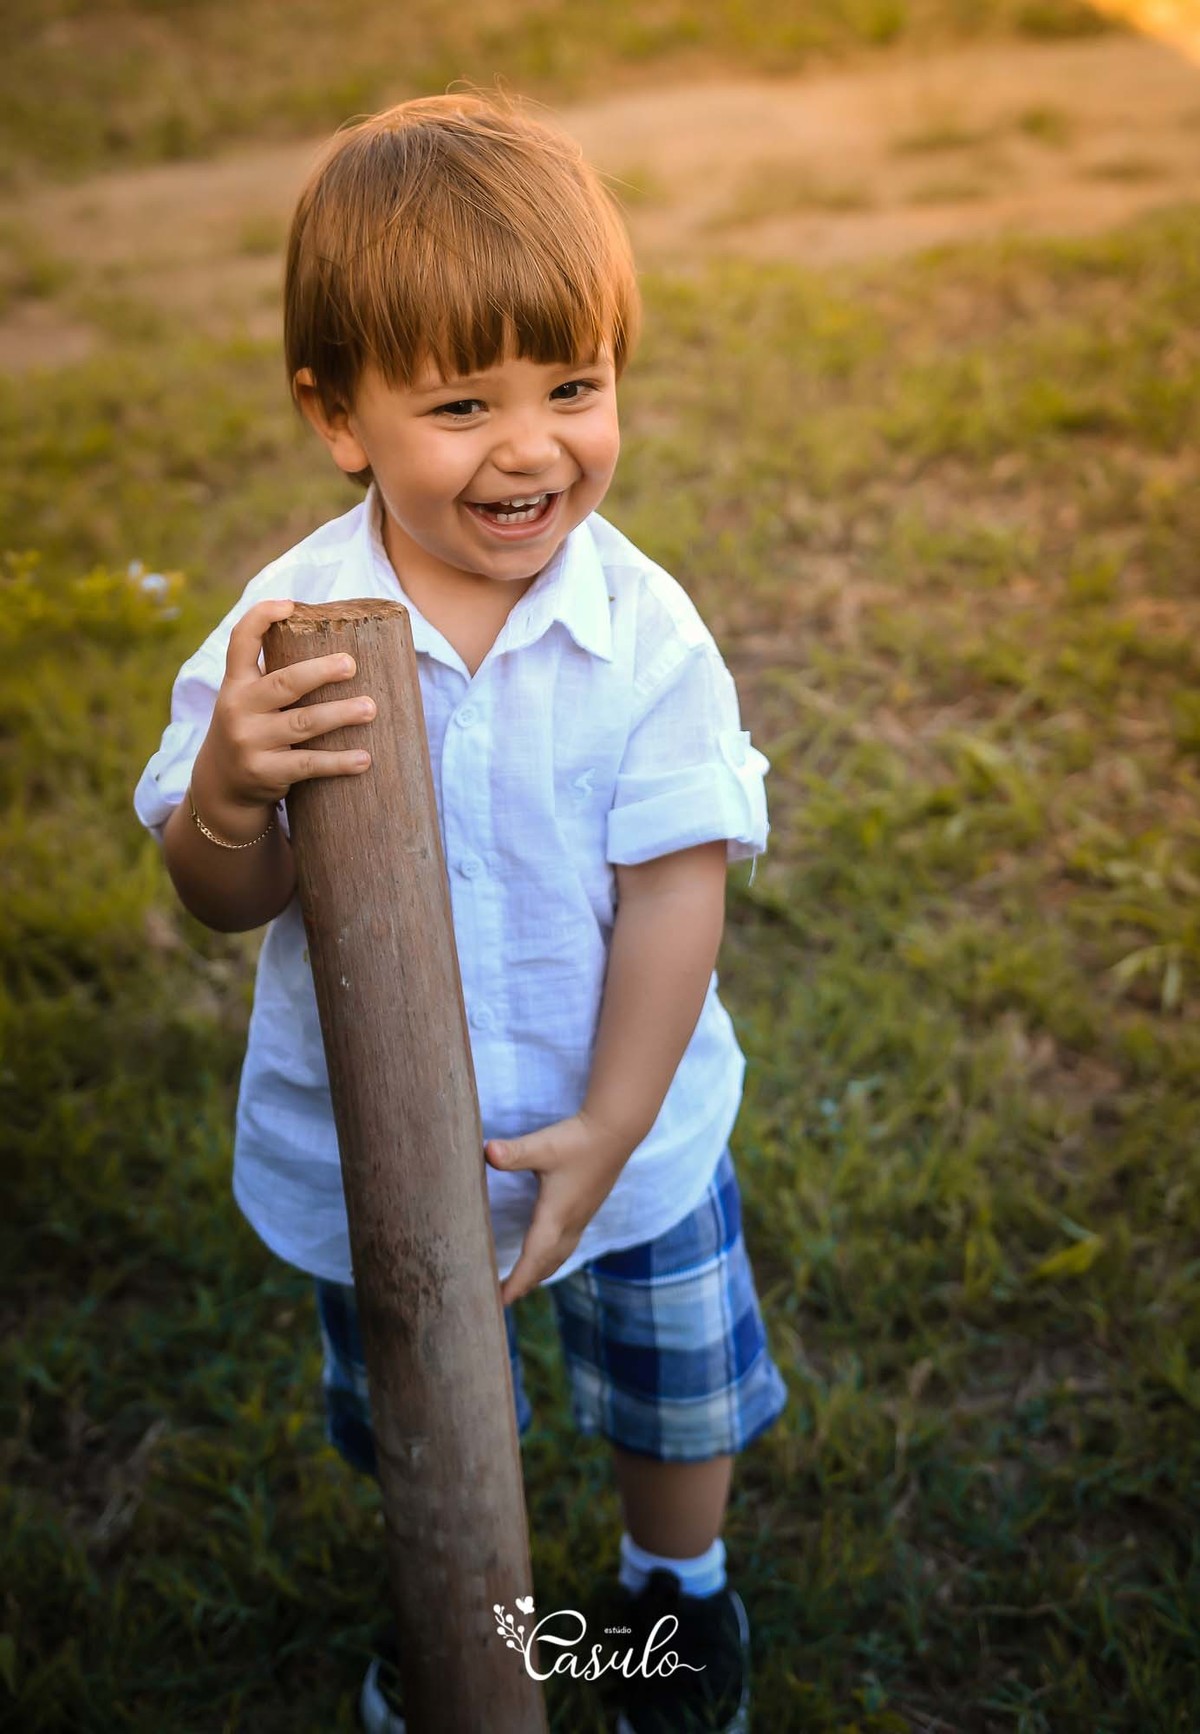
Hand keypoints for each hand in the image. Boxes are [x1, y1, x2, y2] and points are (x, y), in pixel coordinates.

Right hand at [194, 598, 376, 835]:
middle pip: (284, 683)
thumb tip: (343, 647)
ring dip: (341, 714)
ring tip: (370, 708)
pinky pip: (308, 765)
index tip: (289, 604)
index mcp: (236, 682)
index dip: (261, 617)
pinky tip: (364, 758)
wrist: (222, 786)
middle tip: (351, 664)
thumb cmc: (251, 730)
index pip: (241, 640)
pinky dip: (339, 762)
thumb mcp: (248, 699)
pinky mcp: (264, 771)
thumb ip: (277, 676)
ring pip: (303, 723)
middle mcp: (239, 707)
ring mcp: (249, 741)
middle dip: (320, 672)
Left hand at [485, 1111, 637, 1304]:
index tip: (500, 1302)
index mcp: (556, 1216)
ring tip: (521, 1284)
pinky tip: (545, 1251)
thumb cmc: (578, 1140)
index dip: (517, 1282)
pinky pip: (567, 1244)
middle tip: (501, 1300)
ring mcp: (580, 1217)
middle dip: (525, 1284)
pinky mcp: (585, 1208)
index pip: (533, 1259)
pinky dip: (551, 1258)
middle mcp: (570, 1222)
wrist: (616, 1130)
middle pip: (545, 1265)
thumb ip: (514, 1152)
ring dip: (539, 1272)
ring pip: (558, 1256)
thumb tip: (487, 1152)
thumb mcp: (542, 1146)